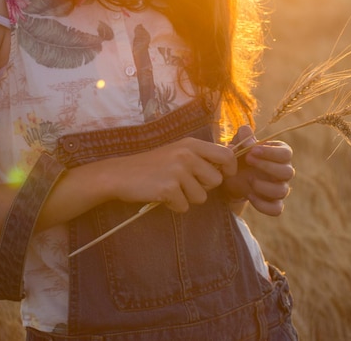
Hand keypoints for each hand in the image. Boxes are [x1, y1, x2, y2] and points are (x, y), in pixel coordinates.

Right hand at [105, 137, 236, 212]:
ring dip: (187, 198)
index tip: (222, 175)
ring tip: (171, 188)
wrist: (121, 174)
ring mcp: (177, 171)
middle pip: (216, 180)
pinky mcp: (168, 188)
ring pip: (201, 197)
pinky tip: (162, 195)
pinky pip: (184, 206)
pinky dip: (174, 205)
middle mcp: (187, 154)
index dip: (229, 168)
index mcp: (191, 144)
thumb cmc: (152, 165)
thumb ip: (200, 156)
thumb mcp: (177, 151)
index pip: (226, 154)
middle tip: (185, 184)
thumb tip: (229, 164)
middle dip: (204, 187)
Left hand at [222, 125, 294, 215]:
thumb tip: (250, 143)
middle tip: (248, 160)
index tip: (252, 151)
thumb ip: (244, 135)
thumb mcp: (239, 141)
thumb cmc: (240, 154)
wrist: (231, 176)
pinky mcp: (273, 203)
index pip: (286, 153)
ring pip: (283, 191)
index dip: (270, 153)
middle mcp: (284, 171)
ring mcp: (280, 188)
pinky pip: (276, 209)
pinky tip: (249, 194)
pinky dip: (263, 204)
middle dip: (266, 166)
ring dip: (264, 186)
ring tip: (249, 180)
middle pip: (288, 172)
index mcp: (280, 153)